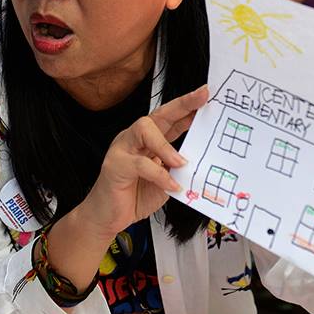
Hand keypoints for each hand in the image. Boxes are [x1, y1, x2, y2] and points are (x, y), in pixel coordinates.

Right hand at [78, 86, 208, 240]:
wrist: (107, 218)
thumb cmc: (134, 196)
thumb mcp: (165, 181)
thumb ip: (177, 169)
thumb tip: (199, 161)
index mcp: (147, 141)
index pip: (168, 119)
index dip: (187, 107)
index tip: (206, 96)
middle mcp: (133, 139)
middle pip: (157, 115)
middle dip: (181, 105)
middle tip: (201, 98)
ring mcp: (121, 149)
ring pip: (143, 129)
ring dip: (166, 145)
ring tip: (182, 163)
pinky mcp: (114, 165)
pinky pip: (139, 163)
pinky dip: (159, 175)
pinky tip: (171, 185)